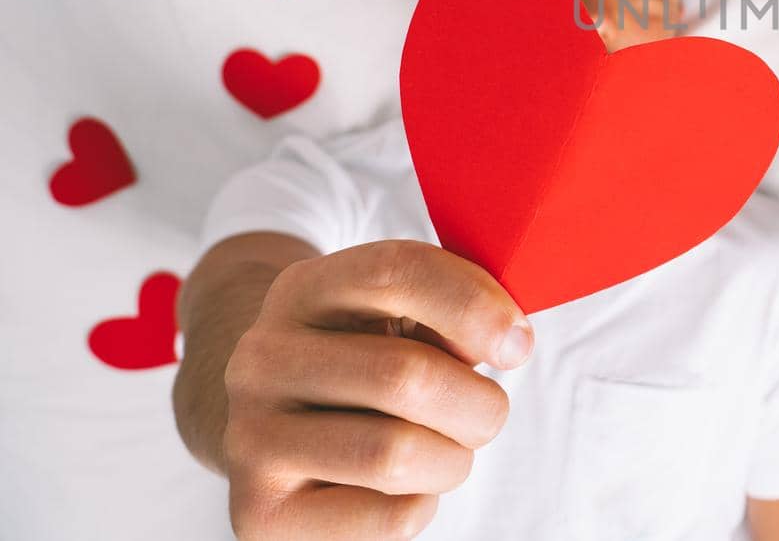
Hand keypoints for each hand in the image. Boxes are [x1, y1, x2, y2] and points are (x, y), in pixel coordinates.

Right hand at [221, 240, 530, 539]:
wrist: (274, 427)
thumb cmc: (365, 360)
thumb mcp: (398, 314)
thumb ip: (452, 310)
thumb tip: (508, 340)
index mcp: (304, 289)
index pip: (396, 272)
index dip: (475, 306)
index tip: (516, 342)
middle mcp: (262, 359)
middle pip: (406, 377)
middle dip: (478, 404)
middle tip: (485, 413)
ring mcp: (251, 437)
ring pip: (397, 455)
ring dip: (453, 459)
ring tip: (445, 450)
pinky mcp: (261, 514)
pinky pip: (388, 518)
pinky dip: (423, 504)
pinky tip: (404, 487)